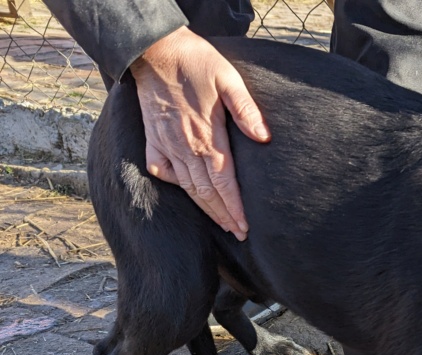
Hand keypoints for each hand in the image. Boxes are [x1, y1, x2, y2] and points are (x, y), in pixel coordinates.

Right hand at [130, 27, 270, 240]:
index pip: (224, 183)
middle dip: (224, 216)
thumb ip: (246, 109)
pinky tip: (187, 190)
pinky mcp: (153, 139)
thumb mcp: (228, 79)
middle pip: (207, 192)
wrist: (154, 49)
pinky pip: (161, 170)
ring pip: (187, 186)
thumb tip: (263, 137)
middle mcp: (185, 146)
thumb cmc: (196, 62)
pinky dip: (174, 184)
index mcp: (207, 136)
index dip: (235, 208)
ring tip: (221, 223)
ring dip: (205, 208)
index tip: (245, 227)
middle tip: (239, 233)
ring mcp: (166, 144)